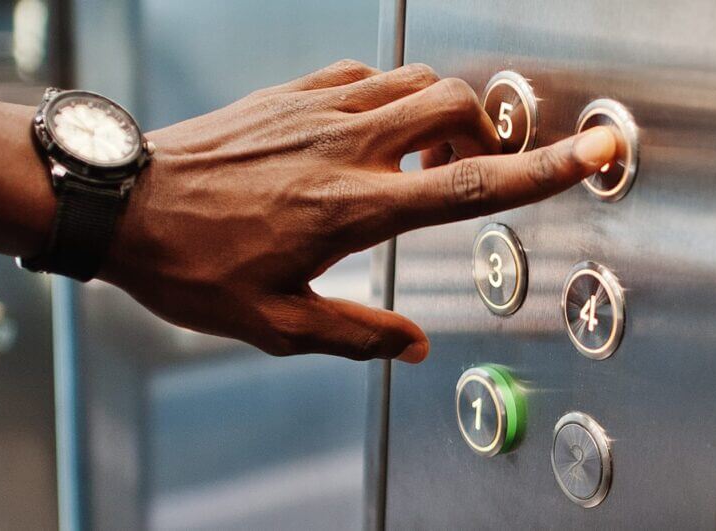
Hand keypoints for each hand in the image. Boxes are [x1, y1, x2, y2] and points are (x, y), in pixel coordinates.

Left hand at [98, 60, 616, 362]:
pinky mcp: (288, 92)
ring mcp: (315, 108)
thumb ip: (356, 336)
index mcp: (352, 208)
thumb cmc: (188, 263)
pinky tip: (369, 131)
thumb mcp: (275, 323)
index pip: (472, 185)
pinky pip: (362, 73)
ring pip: (414, 79)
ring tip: (424, 158)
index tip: (595, 152)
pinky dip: (387, 93)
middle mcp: (343, 146)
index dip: (545, 170)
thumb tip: (414, 346)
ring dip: (441, 110)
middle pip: (456, 107)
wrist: (121, 204)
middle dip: (489, 132)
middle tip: (478, 169)